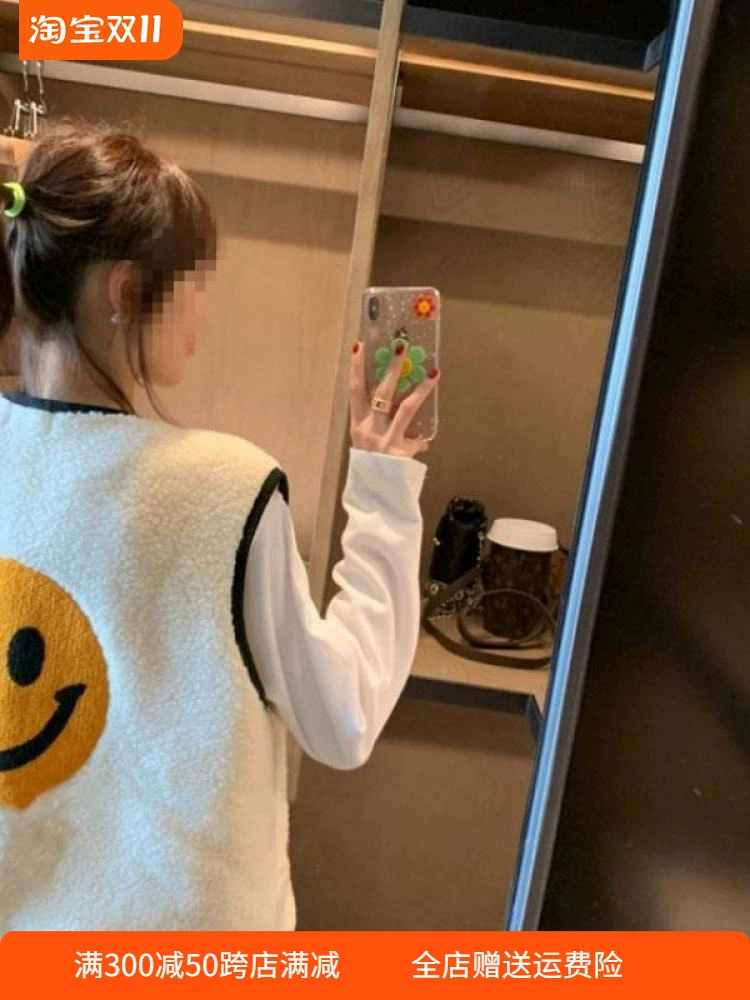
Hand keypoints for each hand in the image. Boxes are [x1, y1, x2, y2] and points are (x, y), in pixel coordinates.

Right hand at [349, 339, 439, 458]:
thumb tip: (395, 416)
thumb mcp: (366, 446)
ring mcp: (386, 440)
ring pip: (406, 408)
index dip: (356, 368)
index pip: (355, 391)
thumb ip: (380, 430)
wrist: (372, 498)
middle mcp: (370, 430)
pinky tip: (426, 442)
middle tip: (402, 347)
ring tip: (434, 373)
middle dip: (392, 368)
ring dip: (421, 389)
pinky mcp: (401, 454)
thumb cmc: (369, 468)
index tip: (359, 346)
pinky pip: (415, 442)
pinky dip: (420, 442)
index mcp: (358, 425)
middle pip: (382, 392)